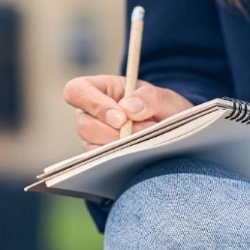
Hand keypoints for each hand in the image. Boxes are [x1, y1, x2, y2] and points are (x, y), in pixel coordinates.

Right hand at [63, 75, 192, 148]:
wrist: (173, 134)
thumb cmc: (166, 111)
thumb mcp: (166, 99)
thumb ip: (150, 97)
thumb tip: (128, 108)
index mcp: (101, 88)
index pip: (76, 90)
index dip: (94, 104)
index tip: (121, 118)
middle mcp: (90, 113)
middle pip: (84, 125)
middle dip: (116, 132)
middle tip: (145, 130)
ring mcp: (93, 137)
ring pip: (92, 146)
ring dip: (122, 145)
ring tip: (146, 138)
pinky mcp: (100, 156)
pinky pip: (101, 161)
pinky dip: (122, 158)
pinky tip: (139, 151)